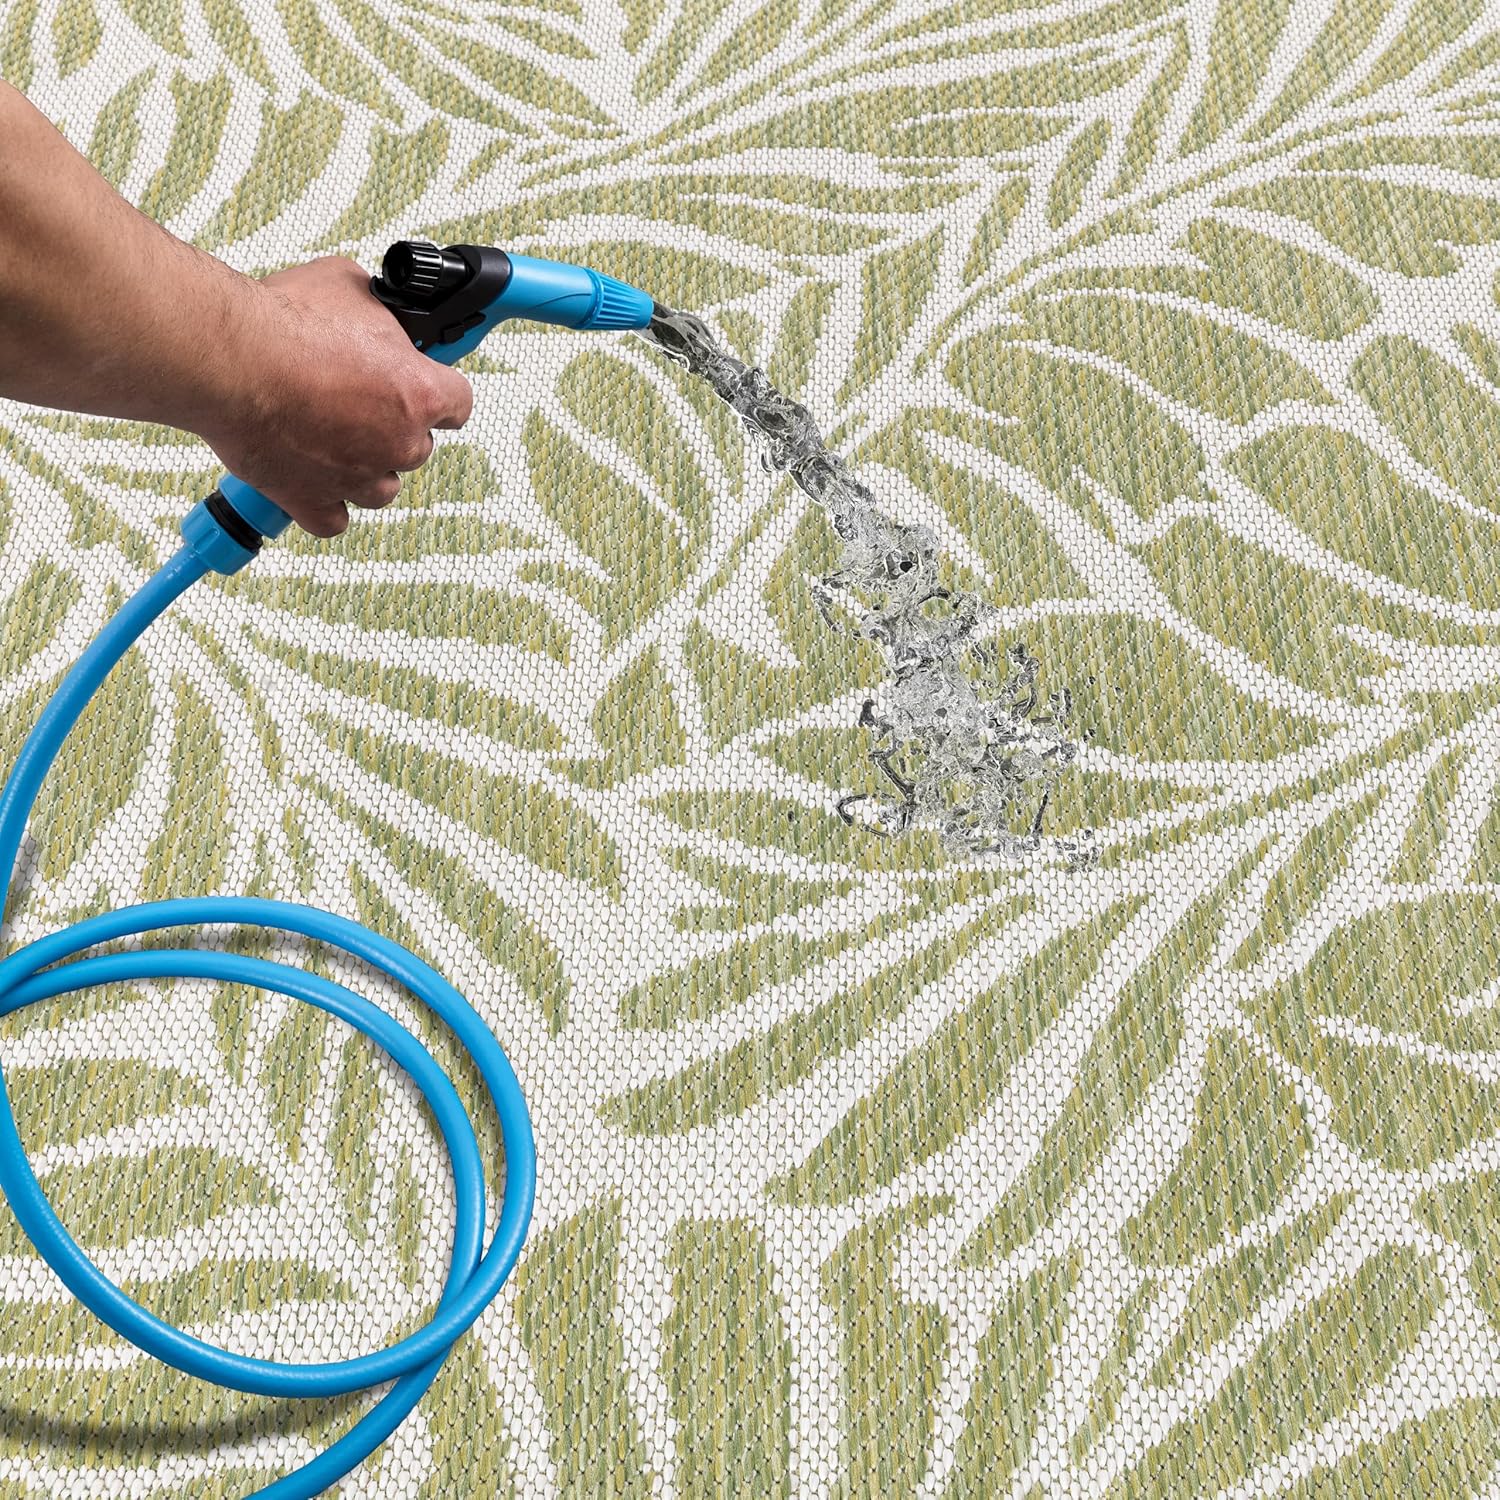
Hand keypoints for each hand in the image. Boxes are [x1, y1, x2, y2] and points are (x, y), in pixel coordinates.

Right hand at [199, 257, 472, 537]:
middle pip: (417, 447)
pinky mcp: (312, 501)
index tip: (421, 386)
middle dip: (393, 427)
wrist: (228, 359)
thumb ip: (377, 311)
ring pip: (382, 488)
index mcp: (419, 393)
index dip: (438, 393)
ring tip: (332, 438)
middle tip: (353, 400)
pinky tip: (312, 481)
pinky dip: (325, 504)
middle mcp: (398, 443)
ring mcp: (357, 479)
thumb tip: (375, 310)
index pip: (458, 403)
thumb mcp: (348, 286)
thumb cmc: (285, 320)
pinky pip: (334, 520)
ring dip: (365, 468)